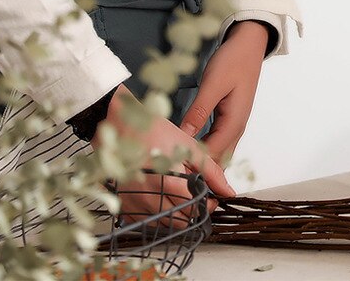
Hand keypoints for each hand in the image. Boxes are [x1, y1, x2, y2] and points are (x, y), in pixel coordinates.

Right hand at [93, 85, 234, 223]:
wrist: (120, 126)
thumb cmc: (154, 132)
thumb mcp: (188, 146)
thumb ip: (211, 171)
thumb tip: (228, 191)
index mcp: (167, 182)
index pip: (194, 209)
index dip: (207, 204)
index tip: (210, 196)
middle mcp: (148, 198)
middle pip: (179, 221)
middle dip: (193, 211)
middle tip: (196, 195)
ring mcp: (134, 204)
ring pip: (163, 224)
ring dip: (176, 214)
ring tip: (179, 194)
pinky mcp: (124, 205)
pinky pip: (145, 221)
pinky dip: (157, 214)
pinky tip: (161, 196)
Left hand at [181, 20, 268, 165]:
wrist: (249, 45)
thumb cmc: (233, 61)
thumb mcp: (213, 84)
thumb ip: (198, 111)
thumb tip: (183, 137)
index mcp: (234, 124)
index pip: (212, 156)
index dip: (192, 164)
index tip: (169, 166)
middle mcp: (236, 129)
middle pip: (217, 159)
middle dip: (196, 167)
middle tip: (169, 168)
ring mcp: (233, 123)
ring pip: (217, 151)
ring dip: (200, 158)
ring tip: (175, 161)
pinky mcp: (228, 117)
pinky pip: (216, 140)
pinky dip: (203, 146)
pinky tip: (188, 145)